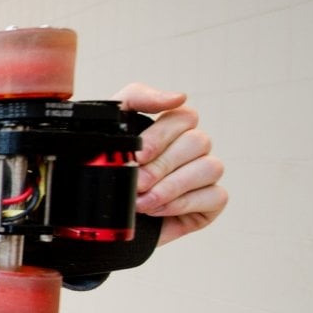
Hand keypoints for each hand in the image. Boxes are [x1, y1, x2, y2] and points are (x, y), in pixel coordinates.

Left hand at [112, 83, 227, 245]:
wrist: (97, 215)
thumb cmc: (101, 168)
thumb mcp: (108, 127)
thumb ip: (136, 97)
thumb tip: (178, 97)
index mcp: (169, 127)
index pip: (184, 116)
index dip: (160, 136)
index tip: (137, 155)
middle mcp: (191, 148)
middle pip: (197, 142)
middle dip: (160, 166)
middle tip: (136, 183)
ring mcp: (203, 174)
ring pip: (210, 167)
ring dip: (172, 187)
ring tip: (142, 202)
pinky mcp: (211, 201)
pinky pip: (215, 196)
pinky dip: (183, 204)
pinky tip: (157, 211)